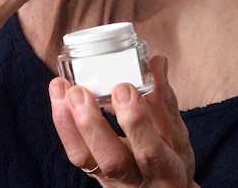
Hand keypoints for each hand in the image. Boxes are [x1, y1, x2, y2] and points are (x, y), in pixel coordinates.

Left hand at [49, 55, 198, 186]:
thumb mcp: (177, 135)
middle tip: (79, 91)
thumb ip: (165, 100)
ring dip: (68, 121)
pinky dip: (64, 123)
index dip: (136, 122)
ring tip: (59, 87)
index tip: (124, 87)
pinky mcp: (93, 173)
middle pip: (111, 161)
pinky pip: (76, 152)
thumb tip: (155, 62)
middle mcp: (136, 182)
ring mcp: (111, 181)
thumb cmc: (172, 163)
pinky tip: (59, 97)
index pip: (150, 153)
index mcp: (165, 172)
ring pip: (84, 158)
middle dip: (92, 125)